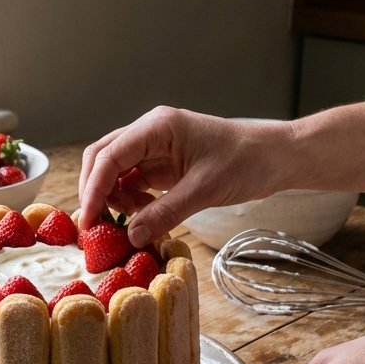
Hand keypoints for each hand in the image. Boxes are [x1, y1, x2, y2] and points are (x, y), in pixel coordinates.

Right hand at [77, 107, 287, 246]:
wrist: (275, 158)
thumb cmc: (246, 162)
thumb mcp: (204, 190)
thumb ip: (164, 213)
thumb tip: (131, 237)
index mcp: (158, 126)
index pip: (109, 155)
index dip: (93, 188)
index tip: (89, 219)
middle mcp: (151, 131)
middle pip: (104, 158)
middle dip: (96, 191)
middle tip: (95, 225)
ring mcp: (156, 146)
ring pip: (116, 170)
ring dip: (114, 196)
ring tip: (129, 220)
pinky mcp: (165, 162)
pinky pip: (134, 180)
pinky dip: (131, 199)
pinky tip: (142, 214)